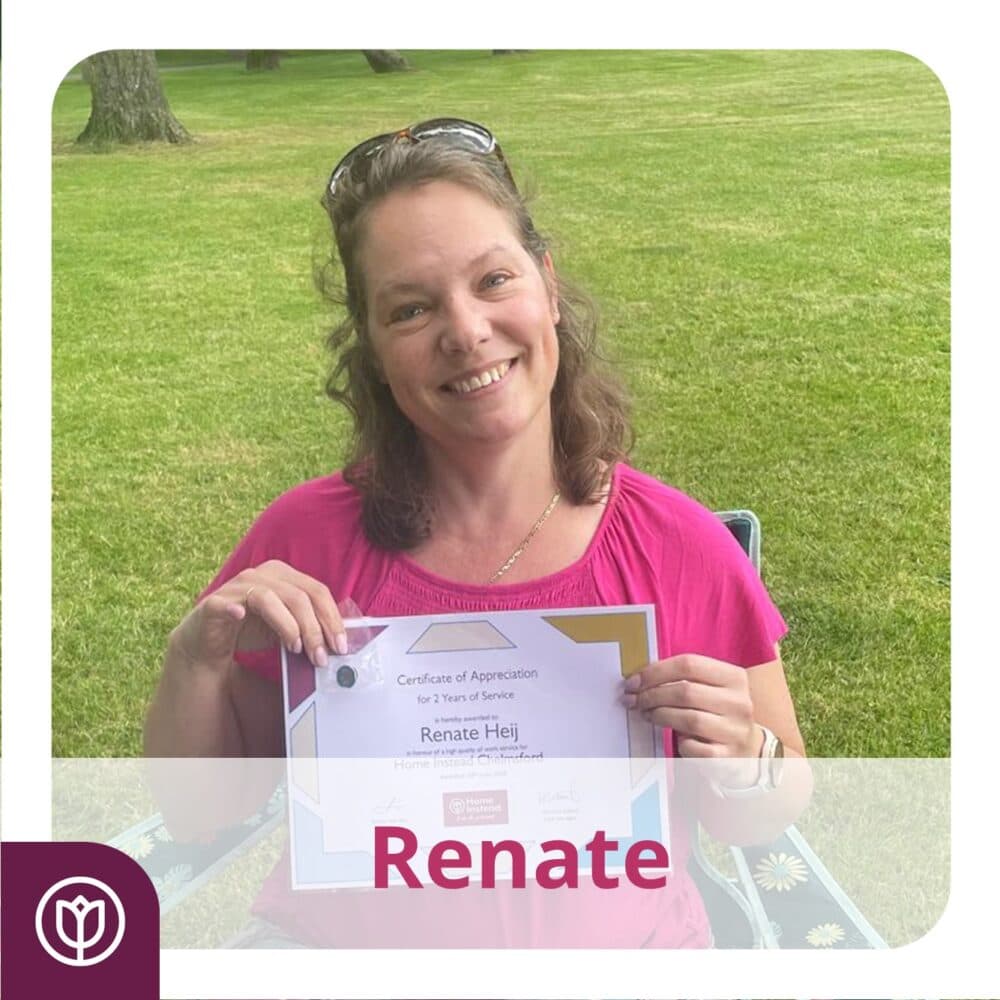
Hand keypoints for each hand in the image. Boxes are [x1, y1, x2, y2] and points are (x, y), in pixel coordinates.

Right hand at [171, 560, 347, 671]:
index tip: (340, 646)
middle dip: (315, 629)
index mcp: (284, 575)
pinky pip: (227, 603)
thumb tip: (338, 643)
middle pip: (299, 596)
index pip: (317, 591)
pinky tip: (240, 616)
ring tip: (296, 650)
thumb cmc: (251, 629)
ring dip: (289, 627)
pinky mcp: (214, 603)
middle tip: (320, 657)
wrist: (208, 642)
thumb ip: (309, 628)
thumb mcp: (287, 627)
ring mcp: (237, 586)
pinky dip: (235, 609)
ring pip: (270, 599)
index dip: (332, 618)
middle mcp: (262, 574)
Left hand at [623, 653, 762, 776]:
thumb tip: (639, 678)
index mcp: (734, 677)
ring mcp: (735, 731)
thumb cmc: (716, 712)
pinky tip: (674, 738)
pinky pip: (692, 746)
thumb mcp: (710, 689)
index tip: (634, 681)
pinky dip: (678, 742)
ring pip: (688, 719)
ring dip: (659, 715)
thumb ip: (683, 678)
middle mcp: (739, 702)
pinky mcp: (726, 757)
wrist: (746, 750)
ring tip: (646, 714)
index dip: (656, 671)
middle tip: (632, 699)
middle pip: (685, 691)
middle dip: (651, 695)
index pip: (689, 664)